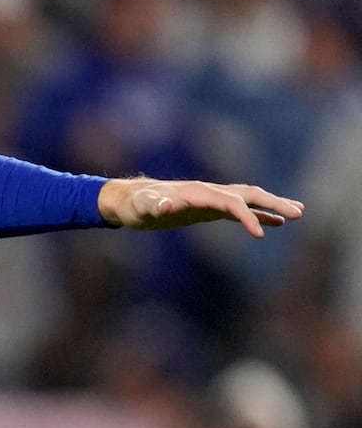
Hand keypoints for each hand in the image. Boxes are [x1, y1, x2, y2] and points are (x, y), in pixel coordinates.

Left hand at [97, 177, 302, 237]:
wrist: (128, 201)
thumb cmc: (134, 205)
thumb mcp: (141, 208)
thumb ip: (153, 205)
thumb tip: (166, 204)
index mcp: (197, 192)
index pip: (230, 202)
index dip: (247, 216)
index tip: (261, 235)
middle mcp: (208, 192)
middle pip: (247, 194)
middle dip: (273, 203)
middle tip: (299, 213)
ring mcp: (209, 199)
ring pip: (247, 199)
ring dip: (271, 206)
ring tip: (297, 214)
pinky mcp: (207, 209)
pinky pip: (238, 210)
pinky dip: (257, 215)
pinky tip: (274, 224)